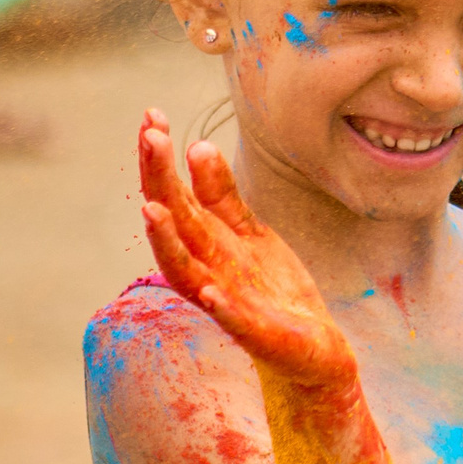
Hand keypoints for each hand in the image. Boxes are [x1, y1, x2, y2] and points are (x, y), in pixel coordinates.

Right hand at [138, 108, 356, 388]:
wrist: (311, 348)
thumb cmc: (271, 288)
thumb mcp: (248, 231)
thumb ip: (221, 196)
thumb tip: (197, 147)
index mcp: (206, 243)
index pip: (175, 195)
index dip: (161, 159)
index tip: (151, 116)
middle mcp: (208, 270)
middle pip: (176, 222)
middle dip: (160, 181)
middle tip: (151, 137)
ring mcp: (229, 303)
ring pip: (188, 273)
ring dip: (168, 243)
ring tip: (152, 209)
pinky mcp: (258, 334)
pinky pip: (235, 321)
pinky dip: (223, 309)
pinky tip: (212, 292)